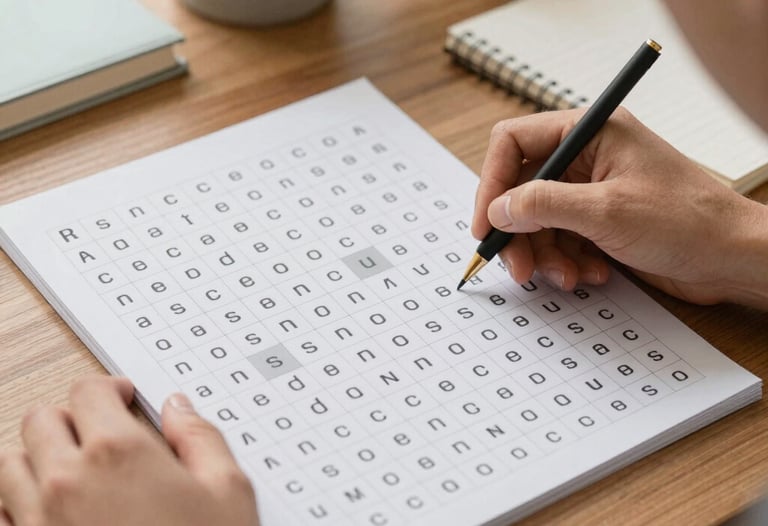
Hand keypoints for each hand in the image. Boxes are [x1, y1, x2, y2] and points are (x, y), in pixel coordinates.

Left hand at [0, 376, 259, 525]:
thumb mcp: (229, 491)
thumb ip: (201, 437)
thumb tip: (180, 408)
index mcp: (119, 453)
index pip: (89, 391)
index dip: (108, 387)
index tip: (120, 396)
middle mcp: (67, 481)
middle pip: (41, 420)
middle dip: (71, 416)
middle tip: (98, 429)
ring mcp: (38, 522)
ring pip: (8, 465)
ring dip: (35, 457)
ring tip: (69, 469)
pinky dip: (13, 506)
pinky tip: (45, 512)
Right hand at [472, 108, 767, 307]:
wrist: (732, 259)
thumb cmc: (688, 221)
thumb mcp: (606, 211)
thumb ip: (543, 205)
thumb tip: (497, 209)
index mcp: (590, 131)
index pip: (514, 143)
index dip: (492, 183)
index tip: (486, 224)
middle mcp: (586, 156)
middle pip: (521, 189)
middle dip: (519, 232)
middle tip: (519, 267)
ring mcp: (591, 190)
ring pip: (537, 221)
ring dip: (545, 254)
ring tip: (567, 277)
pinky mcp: (598, 221)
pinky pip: (559, 240)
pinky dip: (566, 262)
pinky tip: (591, 274)